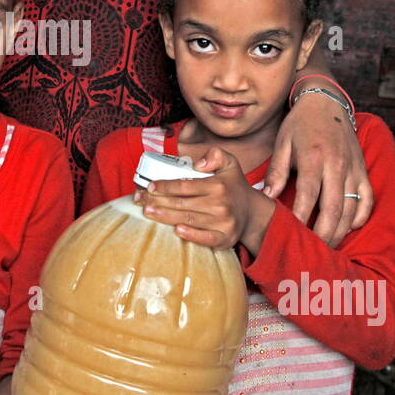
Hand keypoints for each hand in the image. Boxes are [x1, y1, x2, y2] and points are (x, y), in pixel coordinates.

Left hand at [135, 145, 274, 251]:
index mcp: (218, 185)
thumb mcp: (230, 163)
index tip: (150, 186)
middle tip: (141, 201)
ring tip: (148, 212)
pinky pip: (205, 239)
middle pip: (182, 203)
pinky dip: (191, 235)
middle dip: (159, 202)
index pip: (186, 186)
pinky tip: (176, 231)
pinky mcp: (224, 239)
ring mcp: (223, 223)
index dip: (166, 186)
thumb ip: (215, 155)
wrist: (253, 213)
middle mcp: (220, 205)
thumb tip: (198, 164)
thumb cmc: (234, 187)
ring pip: (188, 220)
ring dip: (165, 217)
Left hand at [264, 91, 372, 246]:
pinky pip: (367, 198)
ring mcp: (353, 168)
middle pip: (333, 209)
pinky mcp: (362, 169)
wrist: (326, 101)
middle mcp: (337, 165)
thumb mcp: (282, 143)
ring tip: (327, 245)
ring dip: (341, 231)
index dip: (300, 219)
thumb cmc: (300, 124)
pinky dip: (360, 216)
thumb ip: (276, 172)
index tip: (292, 235)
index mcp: (314, 158)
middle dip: (323, 235)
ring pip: (351, 208)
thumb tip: (266, 198)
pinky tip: (348, 226)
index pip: (308, 197)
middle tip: (313, 251)